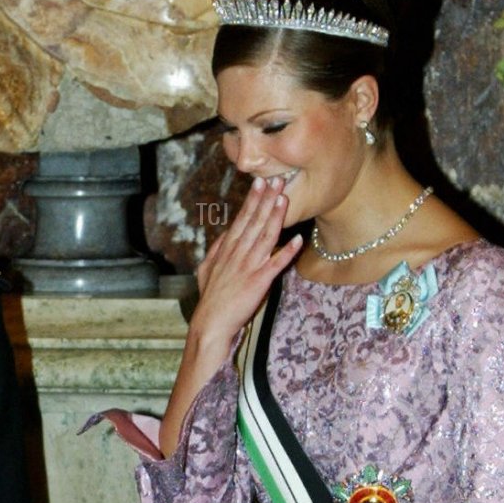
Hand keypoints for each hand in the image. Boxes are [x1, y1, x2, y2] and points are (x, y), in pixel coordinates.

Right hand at [193, 177, 303, 351]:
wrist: (211, 323)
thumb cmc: (210, 299)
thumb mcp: (205, 269)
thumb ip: (216, 250)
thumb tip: (225, 235)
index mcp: (227, 249)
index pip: (242, 219)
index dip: (252, 200)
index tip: (259, 182)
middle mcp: (238, 254)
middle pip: (255, 222)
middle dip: (266, 200)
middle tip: (277, 179)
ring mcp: (249, 267)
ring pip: (265, 237)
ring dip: (276, 217)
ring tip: (284, 198)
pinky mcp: (258, 282)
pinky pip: (275, 265)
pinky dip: (287, 252)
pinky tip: (298, 240)